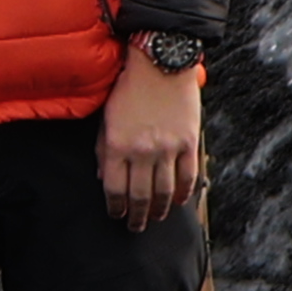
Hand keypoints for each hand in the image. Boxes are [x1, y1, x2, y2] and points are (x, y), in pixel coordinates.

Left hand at [100, 47, 204, 231]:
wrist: (160, 63)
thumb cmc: (128, 88)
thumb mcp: (106, 118)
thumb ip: (104, 150)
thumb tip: (105, 178)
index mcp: (117, 145)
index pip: (114, 189)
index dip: (115, 207)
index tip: (116, 215)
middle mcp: (142, 151)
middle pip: (140, 196)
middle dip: (137, 216)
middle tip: (136, 227)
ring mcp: (168, 148)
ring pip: (165, 191)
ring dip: (160, 209)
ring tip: (156, 218)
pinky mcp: (188, 142)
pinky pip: (188, 176)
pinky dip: (185, 193)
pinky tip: (180, 201)